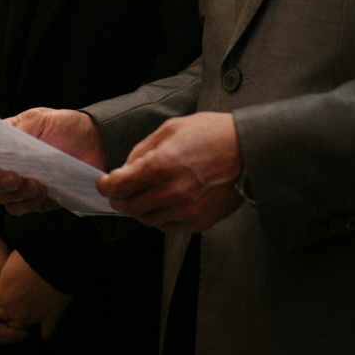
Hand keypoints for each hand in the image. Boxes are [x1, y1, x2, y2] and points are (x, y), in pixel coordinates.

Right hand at [0, 107, 105, 215]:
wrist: (95, 142)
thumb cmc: (65, 126)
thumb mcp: (40, 119)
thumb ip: (16, 130)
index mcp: (2, 144)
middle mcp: (6, 166)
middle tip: (15, 177)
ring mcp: (19, 185)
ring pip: (1, 199)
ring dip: (15, 194)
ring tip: (36, 184)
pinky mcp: (35, 200)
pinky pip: (20, 209)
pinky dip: (27, 204)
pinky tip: (43, 191)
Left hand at [0, 250, 71, 340]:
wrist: (55, 256)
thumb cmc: (31, 253)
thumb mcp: (12, 258)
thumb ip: (7, 272)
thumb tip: (9, 272)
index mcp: (0, 293)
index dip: (4, 293)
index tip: (12, 285)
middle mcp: (12, 309)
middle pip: (6, 316)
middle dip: (13, 309)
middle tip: (24, 296)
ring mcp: (31, 316)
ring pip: (23, 326)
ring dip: (27, 320)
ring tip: (36, 308)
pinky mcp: (50, 318)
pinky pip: (46, 332)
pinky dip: (47, 330)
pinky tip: (48, 326)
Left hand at [96, 112, 243, 232]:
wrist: (250, 151)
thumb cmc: (214, 134)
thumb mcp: (173, 128)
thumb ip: (144, 149)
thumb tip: (126, 168)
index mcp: (162, 164)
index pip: (120, 185)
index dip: (106, 186)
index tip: (104, 184)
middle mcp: (172, 191)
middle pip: (129, 206)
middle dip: (119, 198)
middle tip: (118, 192)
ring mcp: (186, 210)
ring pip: (147, 220)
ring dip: (139, 209)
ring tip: (143, 197)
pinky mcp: (199, 221)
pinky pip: (167, 227)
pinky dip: (159, 218)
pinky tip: (163, 205)